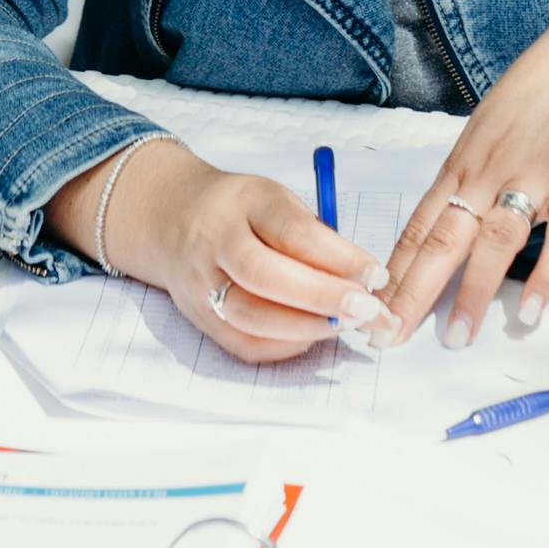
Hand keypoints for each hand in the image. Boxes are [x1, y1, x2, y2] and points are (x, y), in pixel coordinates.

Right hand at [47, 135, 383, 366]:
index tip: (377, 275)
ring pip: (250, 316)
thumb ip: (315, 236)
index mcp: (242, 202)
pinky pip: (243, 343)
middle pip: (265, 274)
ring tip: (347, 325)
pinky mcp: (199, 318)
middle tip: (370, 310)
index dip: (339, 256)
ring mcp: (200, 283)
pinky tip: (313, 334)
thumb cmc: (243, 213)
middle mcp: (214, 241)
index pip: (292, 230)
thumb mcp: (277, 202)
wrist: (171, 220)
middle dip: (325, 297)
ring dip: (308, 327)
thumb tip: (365, 280)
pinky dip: (285, 345)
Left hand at [377, 6, 548, 348]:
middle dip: (413, 292)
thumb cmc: (535, 99)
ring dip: (472, 292)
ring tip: (457, 336)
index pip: (417, 228)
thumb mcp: (485, 134)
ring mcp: (533, 179)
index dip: (392, 273)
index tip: (370, 309)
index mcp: (460, 165)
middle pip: (442, 240)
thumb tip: (439, 230)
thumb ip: (465, 181)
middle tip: (390, 334)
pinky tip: (530, 310)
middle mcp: (488, 173)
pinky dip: (546, 276)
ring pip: (495, 242)